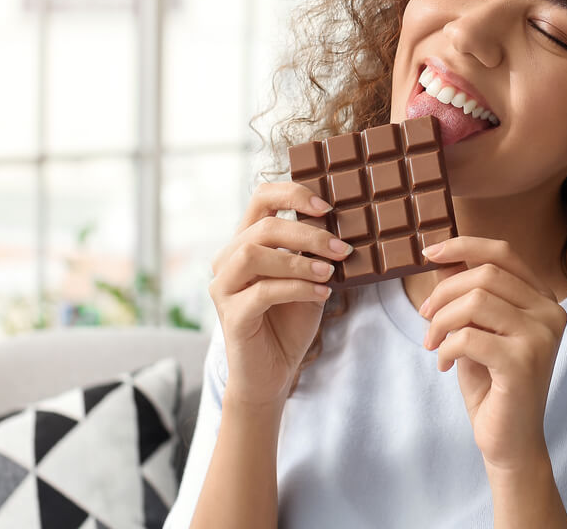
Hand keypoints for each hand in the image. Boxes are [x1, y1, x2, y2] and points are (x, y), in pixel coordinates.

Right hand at [207, 182, 351, 407]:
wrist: (273, 373)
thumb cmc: (290, 322)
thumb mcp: (309, 278)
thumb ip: (314, 252)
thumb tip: (340, 227)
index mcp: (247, 243)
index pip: (261, 198)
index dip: (292, 193)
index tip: (327, 208)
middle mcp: (228, 260)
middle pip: (263, 226)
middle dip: (308, 234)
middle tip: (342, 248)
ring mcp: (224, 288)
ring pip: (254, 253)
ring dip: (298, 260)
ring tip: (329, 272)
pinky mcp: (231, 316)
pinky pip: (262, 291)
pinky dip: (297, 288)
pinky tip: (322, 293)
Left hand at [419, 237, 566, 470]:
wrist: (509, 441)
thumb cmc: (492, 383)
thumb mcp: (477, 329)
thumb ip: (468, 294)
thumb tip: (443, 257)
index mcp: (543, 299)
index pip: (503, 253)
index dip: (463, 246)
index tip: (428, 252)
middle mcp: (550, 312)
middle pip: (484, 274)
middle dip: (443, 292)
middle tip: (425, 317)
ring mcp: (541, 336)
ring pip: (475, 301)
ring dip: (441, 322)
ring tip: (431, 343)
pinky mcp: (523, 362)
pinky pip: (469, 336)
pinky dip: (445, 348)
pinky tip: (442, 364)